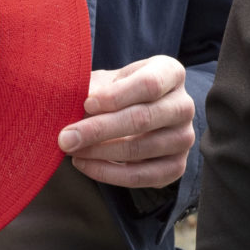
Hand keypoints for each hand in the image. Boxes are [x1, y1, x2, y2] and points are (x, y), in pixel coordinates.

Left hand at [60, 55, 194, 189]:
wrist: (137, 113)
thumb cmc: (118, 91)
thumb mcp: (107, 80)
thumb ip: (93, 88)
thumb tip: (74, 102)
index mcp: (170, 73)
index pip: (149, 84)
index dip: (115, 96)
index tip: (86, 104)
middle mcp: (184, 105)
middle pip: (144, 118)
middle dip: (99, 129)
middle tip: (66, 137)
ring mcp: (184, 138)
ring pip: (141, 149)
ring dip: (99, 152)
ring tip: (71, 149)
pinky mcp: (176, 166)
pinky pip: (142, 176)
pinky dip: (108, 173)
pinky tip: (84, 164)